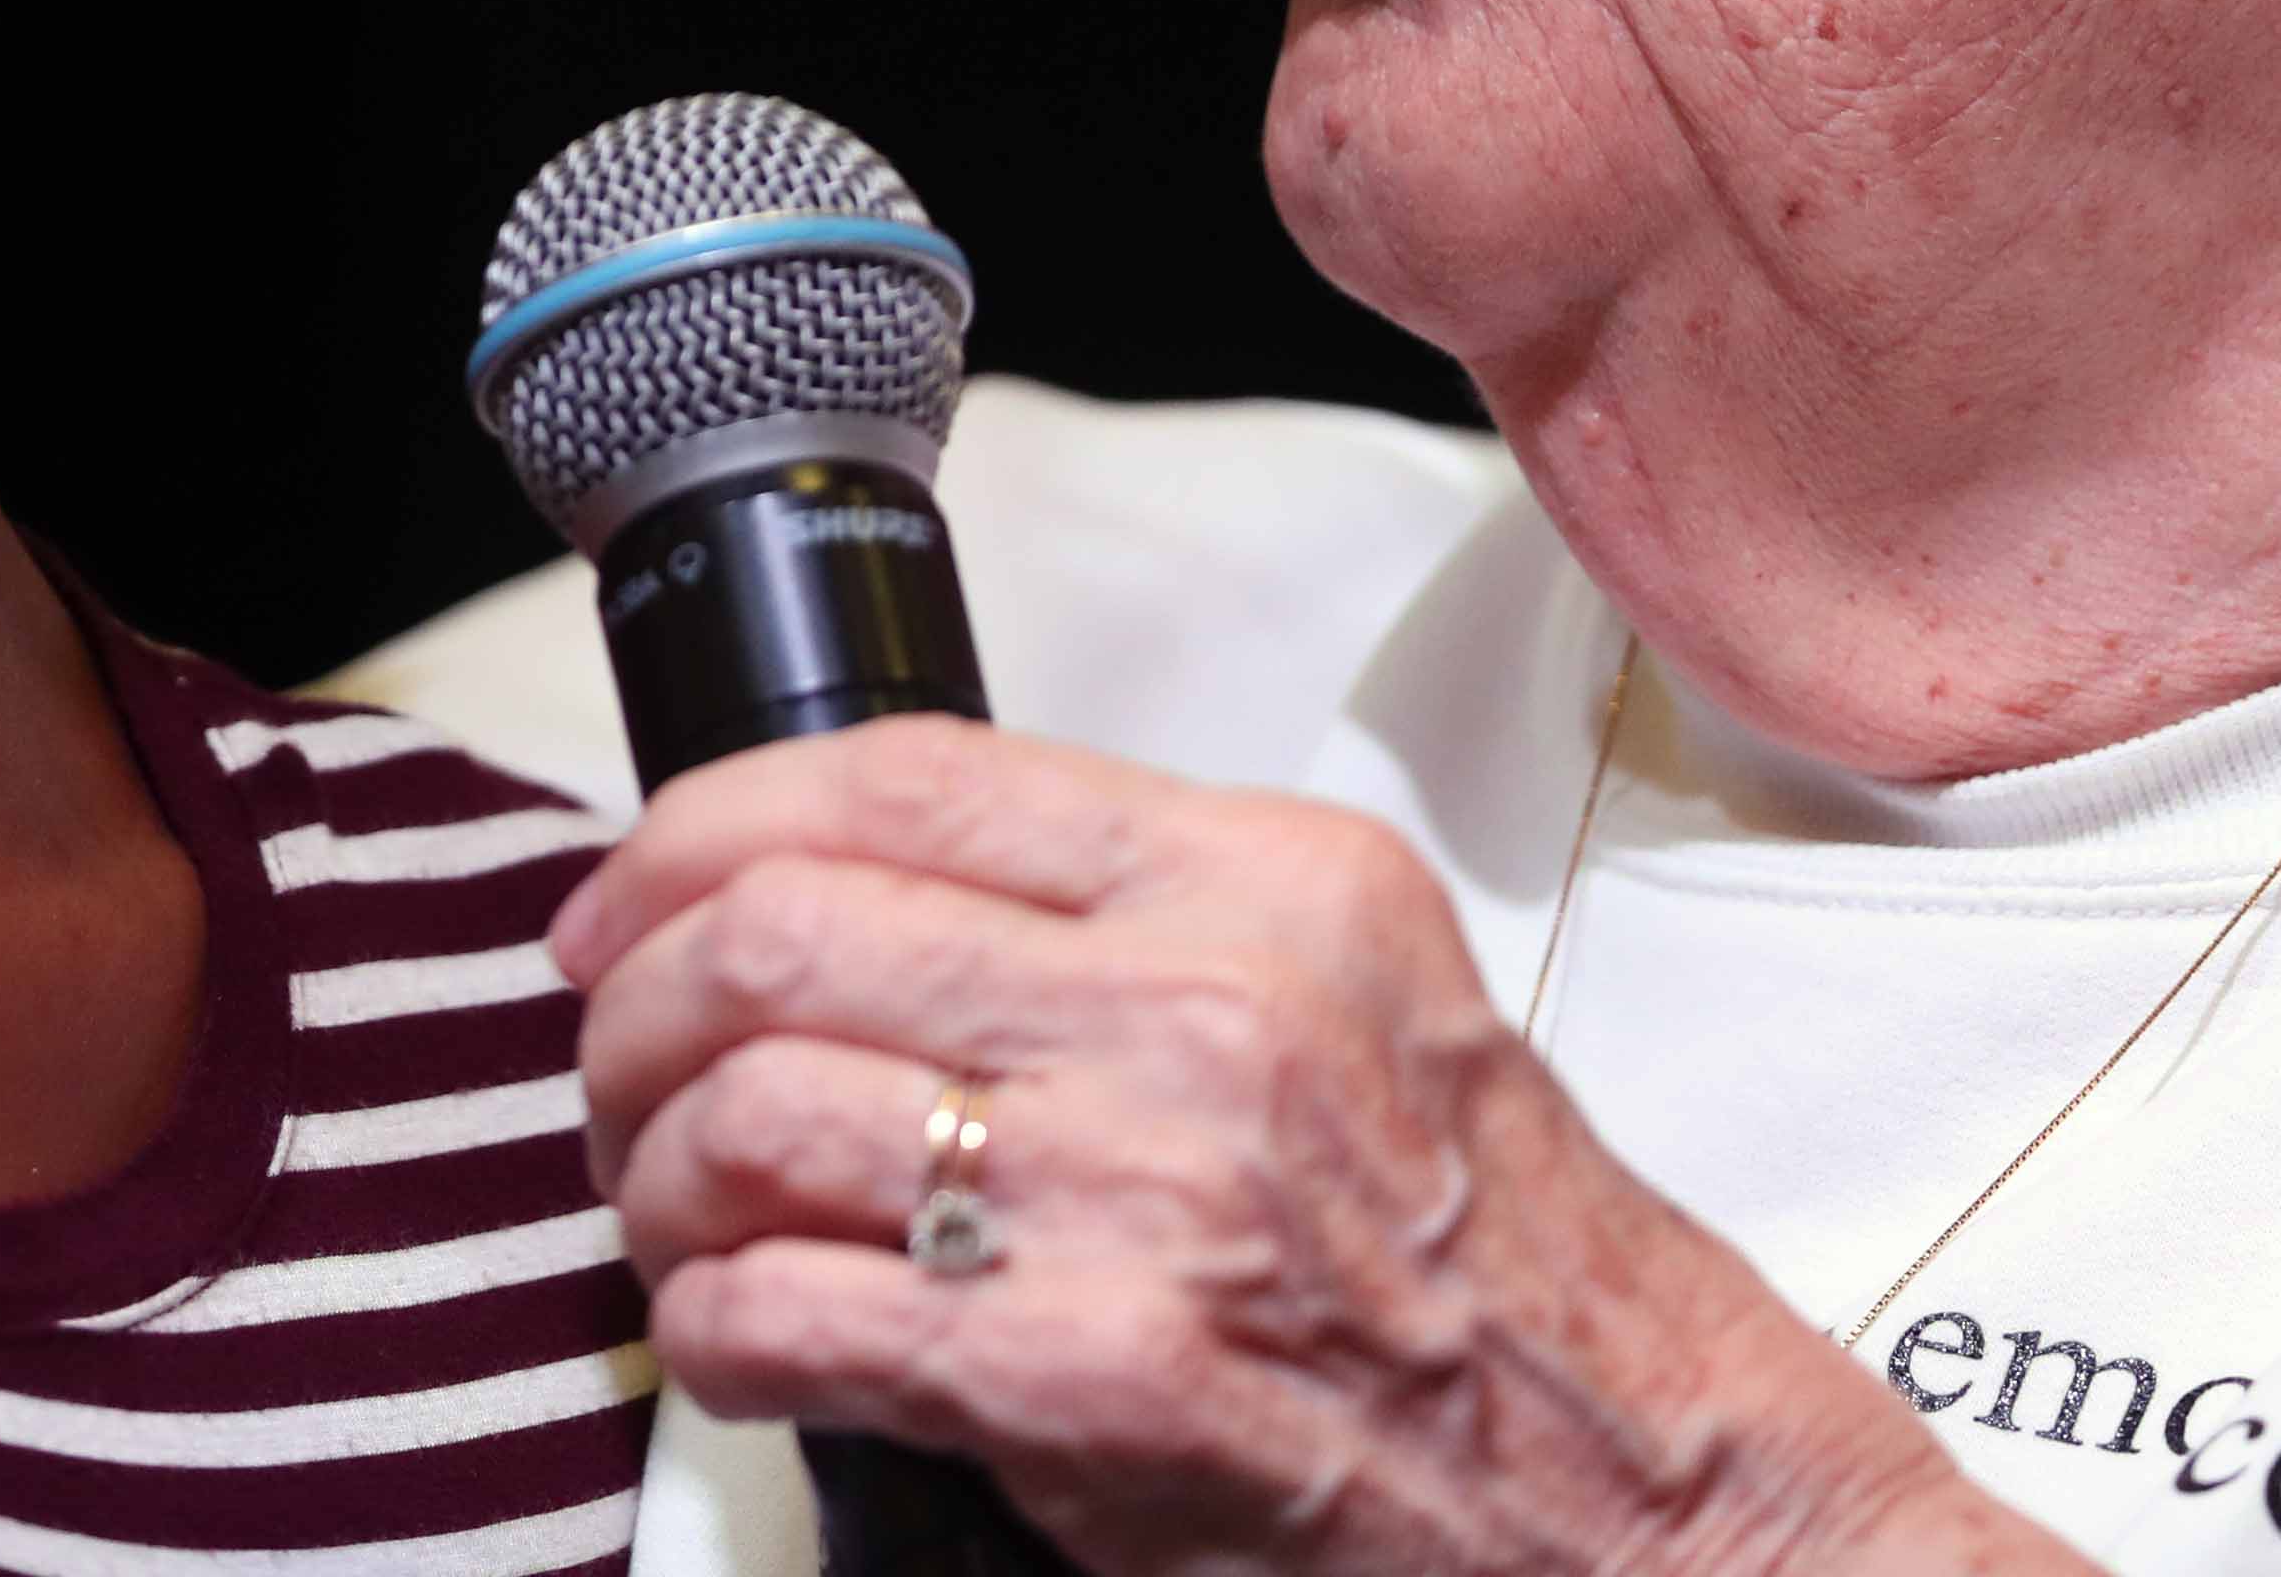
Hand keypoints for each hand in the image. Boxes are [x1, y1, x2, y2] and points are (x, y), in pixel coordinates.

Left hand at [554, 719, 2071, 1574]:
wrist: (1660, 1506)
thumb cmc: (1493, 1275)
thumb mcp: (1352, 1000)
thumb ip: (1134, 920)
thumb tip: (848, 889)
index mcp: (1262, 882)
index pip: (893, 776)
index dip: (695, 829)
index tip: (624, 904)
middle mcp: (1209, 1008)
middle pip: (778, 927)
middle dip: (636, 1011)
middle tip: (620, 1080)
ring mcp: (1154, 1193)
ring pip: (752, 1107)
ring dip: (659, 1178)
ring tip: (681, 1224)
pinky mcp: (1098, 1381)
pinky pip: (787, 1309)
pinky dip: (713, 1327)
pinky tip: (743, 1343)